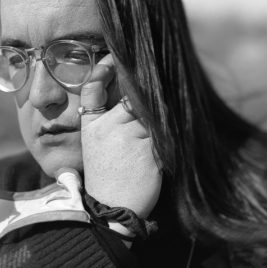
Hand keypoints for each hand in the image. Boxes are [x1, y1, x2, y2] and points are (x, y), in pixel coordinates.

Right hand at [80, 55, 161, 218]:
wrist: (111, 210)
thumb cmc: (105, 177)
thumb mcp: (92, 144)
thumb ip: (99, 114)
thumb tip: (121, 92)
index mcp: (93, 125)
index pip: (95, 88)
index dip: (104, 69)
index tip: (113, 56)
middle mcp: (110, 128)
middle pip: (134, 96)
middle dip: (146, 91)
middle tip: (158, 79)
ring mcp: (131, 138)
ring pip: (153, 112)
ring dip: (163, 113)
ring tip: (167, 113)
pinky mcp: (151, 151)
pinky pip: (166, 131)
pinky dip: (172, 131)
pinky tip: (174, 133)